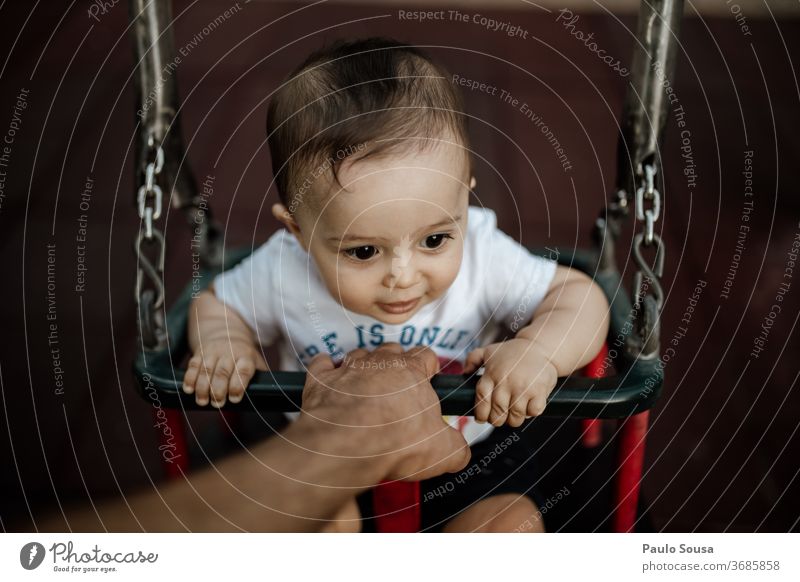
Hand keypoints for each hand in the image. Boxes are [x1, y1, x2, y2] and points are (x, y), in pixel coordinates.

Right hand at [182, 338, 266, 406]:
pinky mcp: (199, 353)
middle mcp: (229, 353)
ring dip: (203, 387)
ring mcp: (213, 352)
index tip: (234, 398)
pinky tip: (188, 390)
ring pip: (206, 370)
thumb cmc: (243, 354)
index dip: (238, 384)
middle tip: (217, 403)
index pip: (243, 370)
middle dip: (219, 389)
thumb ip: (260, 376)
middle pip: (223, 372)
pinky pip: (193, 365)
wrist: (225, 331)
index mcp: (246, 356)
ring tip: (202, 401)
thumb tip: (268, 394)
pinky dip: (190, 378)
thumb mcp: (255, 361)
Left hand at [300, 344, 470, 480]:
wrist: (346, 446)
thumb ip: (457, 448)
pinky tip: (330, 382)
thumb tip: (460, 452)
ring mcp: (348, 367)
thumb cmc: (395, 443)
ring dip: (363, 368)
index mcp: (412, 370)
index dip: (429, 367)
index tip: (429, 381)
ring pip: (359, 355)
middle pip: (392, 350)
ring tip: (365, 391)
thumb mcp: (443, 452)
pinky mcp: (321, 380)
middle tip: (397, 391)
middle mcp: (380, 361)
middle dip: (396, 365)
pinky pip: (321, 364)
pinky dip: (326, 370)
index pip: (426, 354)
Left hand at [463, 338, 557, 426]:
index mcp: (492, 374)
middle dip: (497, 420)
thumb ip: (473, 359)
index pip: (482, 400)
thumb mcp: (490, 351)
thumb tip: (464, 373)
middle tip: (499, 418)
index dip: (481, 414)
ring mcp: (522, 387)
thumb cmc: (514, 351)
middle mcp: (505, 381)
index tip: (482, 418)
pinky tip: (529, 406)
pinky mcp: (539, 391)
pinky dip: (531, 413)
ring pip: (515, 416)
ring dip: (514, 419)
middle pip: (498, 413)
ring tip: (514, 414)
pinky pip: (532, 412)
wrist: (540, 346)